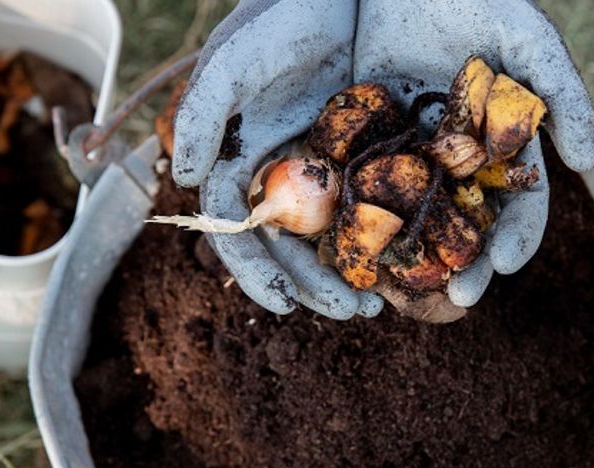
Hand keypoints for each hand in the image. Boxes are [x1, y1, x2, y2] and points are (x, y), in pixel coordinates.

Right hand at [172, 0, 383, 318]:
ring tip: (381, 303)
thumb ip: (205, 113)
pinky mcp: (366, 155)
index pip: (238, 232)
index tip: (282, 306)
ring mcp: (324, 167)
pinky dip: (385, 236)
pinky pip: (374, 206)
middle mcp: (280, 173)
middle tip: (355, 313)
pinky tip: (407, 260)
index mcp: (241, 162)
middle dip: (315, 285)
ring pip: (333, 235)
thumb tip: (186, 179)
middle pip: (290, 246)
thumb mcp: (236, 60)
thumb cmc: (279, 16)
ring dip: (352, 272)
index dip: (256, 272)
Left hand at [355, 0, 593, 306]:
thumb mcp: (528, 40)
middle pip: (468, 229)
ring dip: (414, 259)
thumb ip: (563, 96)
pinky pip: (364, 190)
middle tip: (459, 297)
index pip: (519, 208)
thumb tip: (585, 165)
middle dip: (468, 266)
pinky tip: (354, 249)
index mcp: (501, 151)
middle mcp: (458, 165)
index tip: (505, 265)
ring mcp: (412, 158)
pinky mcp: (366, 143)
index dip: (517, 239)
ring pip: (416, 221)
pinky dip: (362, 222)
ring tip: (407, 289)